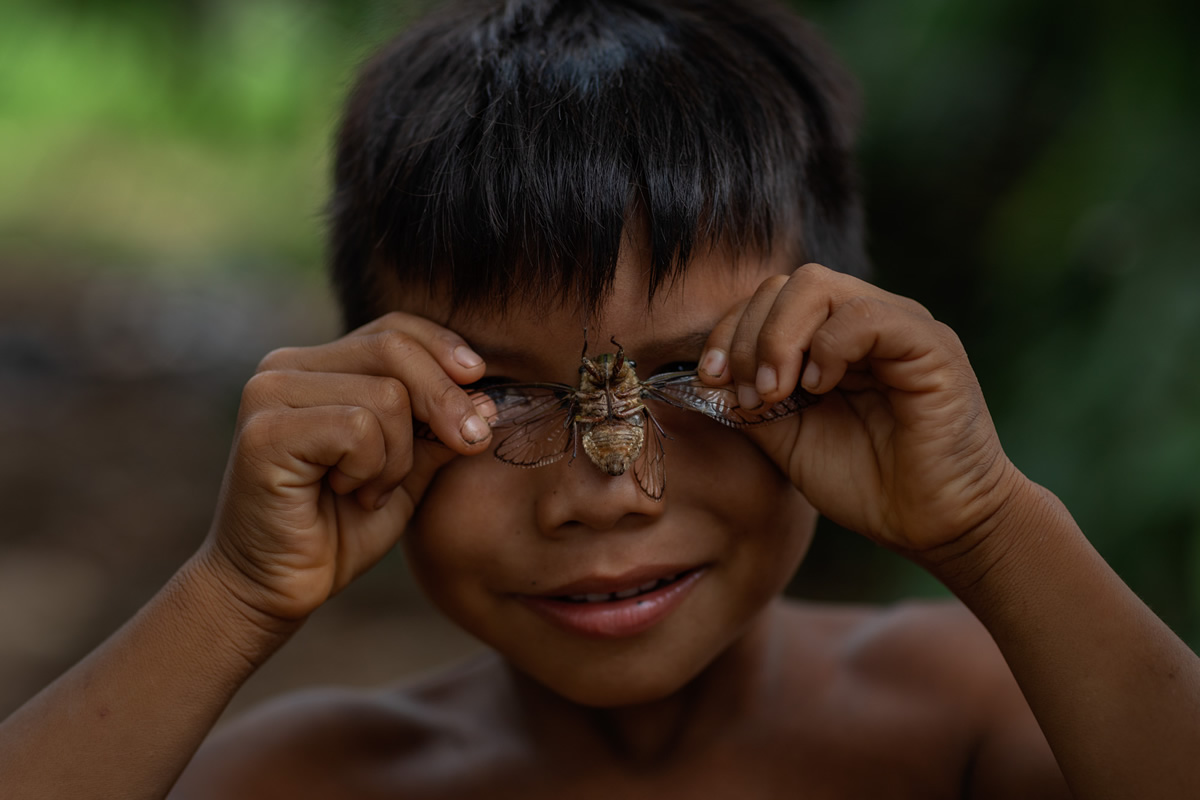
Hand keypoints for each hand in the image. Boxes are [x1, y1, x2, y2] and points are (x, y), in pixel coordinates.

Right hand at [199, 313, 492, 622]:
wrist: (274, 589)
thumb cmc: (338, 530)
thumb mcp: (406, 473)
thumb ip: (438, 432)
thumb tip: (488, 397)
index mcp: (318, 366)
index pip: (395, 328)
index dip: (444, 349)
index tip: (481, 382)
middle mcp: (285, 367)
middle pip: (394, 349)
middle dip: (445, 400)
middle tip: (469, 443)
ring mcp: (269, 394)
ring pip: (385, 396)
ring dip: (399, 456)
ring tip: (371, 490)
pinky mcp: (265, 431)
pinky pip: (359, 428)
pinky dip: (373, 469)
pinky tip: (348, 494)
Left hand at [700, 263, 1022, 555]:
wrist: (930, 524)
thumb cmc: (866, 482)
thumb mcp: (787, 438)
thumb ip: (750, 401)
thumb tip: (707, 377)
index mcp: (830, 337)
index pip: (768, 300)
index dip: (728, 333)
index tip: (711, 380)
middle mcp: (865, 320)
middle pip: (787, 285)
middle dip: (748, 337)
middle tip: (751, 396)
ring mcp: (899, 326)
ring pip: (818, 287)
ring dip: (779, 340)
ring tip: (777, 394)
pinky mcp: (930, 345)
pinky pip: (866, 316)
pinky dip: (827, 347)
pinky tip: (820, 388)